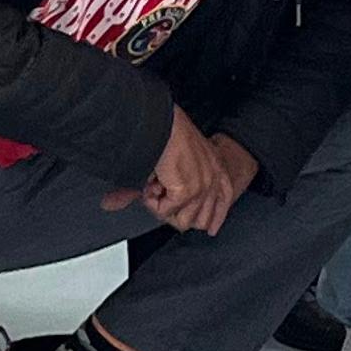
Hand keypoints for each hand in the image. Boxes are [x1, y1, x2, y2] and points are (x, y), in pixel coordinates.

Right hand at [101, 108, 258, 234]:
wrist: (159, 121)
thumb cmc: (166, 130)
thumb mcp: (176, 157)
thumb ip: (168, 183)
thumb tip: (124, 203)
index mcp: (216, 165)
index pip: (225, 197)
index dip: (216, 217)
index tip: (210, 229)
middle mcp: (213, 178)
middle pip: (201, 219)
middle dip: (176, 213)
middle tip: (160, 194)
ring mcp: (202, 186)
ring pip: (182, 221)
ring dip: (162, 206)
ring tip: (154, 185)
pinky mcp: (187, 191)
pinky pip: (165, 212)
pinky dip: (152, 202)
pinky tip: (150, 184)